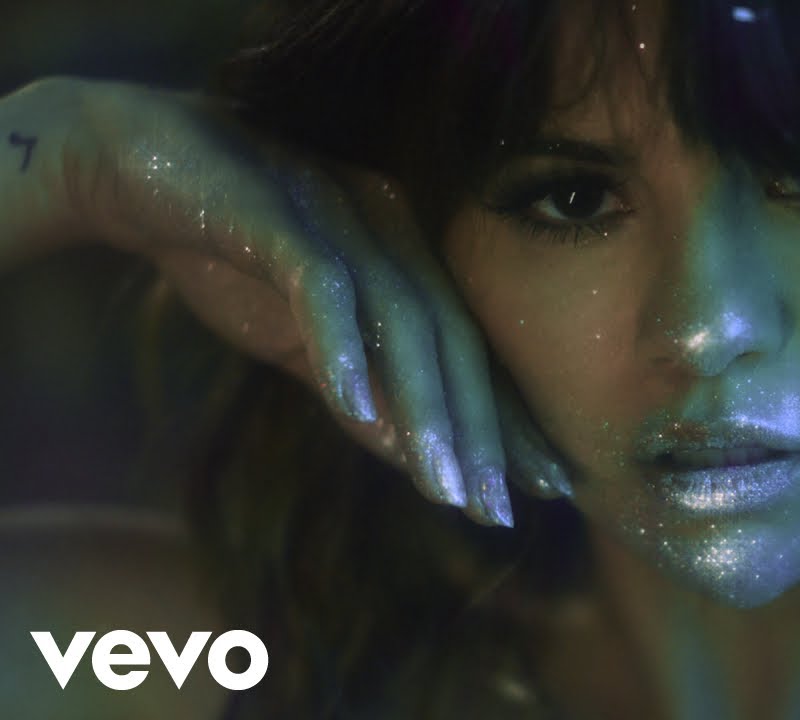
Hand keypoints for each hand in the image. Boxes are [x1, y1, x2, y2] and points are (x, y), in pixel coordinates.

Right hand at [48, 78, 570, 524]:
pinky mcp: (278, 211)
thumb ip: (360, 395)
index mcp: (409, 258)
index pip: (469, 351)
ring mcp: (340, 215)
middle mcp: (393, 230)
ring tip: (444, 486)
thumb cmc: (233, 259)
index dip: (508, 420)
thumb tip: (414, 464)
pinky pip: (320, 282)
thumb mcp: (305, 344)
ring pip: (401, 317)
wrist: (136, 169)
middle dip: (480, 430)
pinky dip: (339, 344)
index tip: (548, 487)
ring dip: (424, 406)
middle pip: (452, 339)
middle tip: (499, 511)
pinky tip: (352, 409)